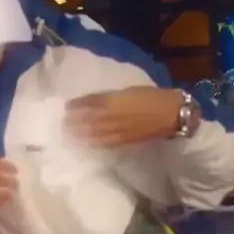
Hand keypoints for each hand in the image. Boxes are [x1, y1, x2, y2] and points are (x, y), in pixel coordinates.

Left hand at [65, 87, 182, 146]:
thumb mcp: (131, 91)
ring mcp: (118, 129)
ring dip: (80, 133)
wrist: (172, 114)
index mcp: (116, 100)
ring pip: (95, 131)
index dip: (78, 104)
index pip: (91, 102)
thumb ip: (112, 97)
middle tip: (62, 122)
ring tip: (69, 133)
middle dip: (75, 120)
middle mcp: (114, 115)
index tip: (67, 106)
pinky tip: (85, 142)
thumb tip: (96, 101)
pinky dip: (94, 142)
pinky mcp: (124, 140)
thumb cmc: (153, 97)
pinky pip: (105, 141)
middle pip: (89, 118)